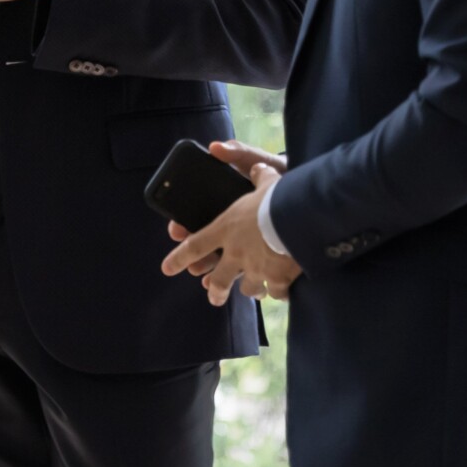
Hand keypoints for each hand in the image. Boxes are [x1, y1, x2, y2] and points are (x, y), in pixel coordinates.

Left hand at [162, 145, 300, 303]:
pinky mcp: (278, 279)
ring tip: (256, 293)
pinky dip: (279, 293)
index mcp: (225, 229)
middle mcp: (236, 253)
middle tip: (214, 297)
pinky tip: (282, 293)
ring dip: (251, 291)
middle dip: (216, 291)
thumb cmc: (277, 198)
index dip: (178, 259)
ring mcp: (256, 270)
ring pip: (248, 289)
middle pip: (219, 279)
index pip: (195, 246)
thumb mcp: (265, 180)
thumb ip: (258, 173)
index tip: (167, 269)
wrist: (299, 219)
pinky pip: (276, 292)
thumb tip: (258, 168)